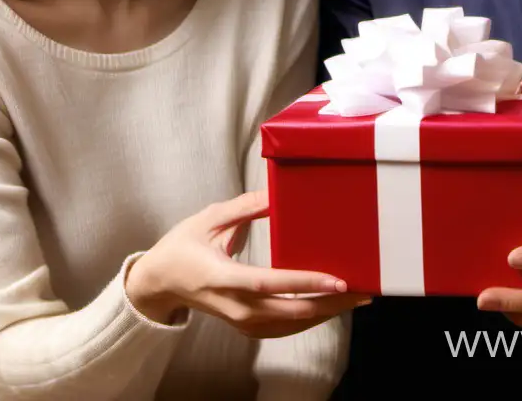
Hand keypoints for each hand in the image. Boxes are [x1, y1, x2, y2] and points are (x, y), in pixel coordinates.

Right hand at [126, 190, 372, 336]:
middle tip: (363, 290)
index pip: (268, 284)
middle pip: (288, 312)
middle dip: (329, 303)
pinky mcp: (245, 326)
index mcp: (221, 276)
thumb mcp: (207, 219)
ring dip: (325, 312)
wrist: (159, 284)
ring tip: (356, 298)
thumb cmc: (181, 247)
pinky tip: (330, 306)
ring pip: (290, 325)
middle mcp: (233, 305)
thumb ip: (243, 208)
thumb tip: (276, 193)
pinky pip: (283, 328)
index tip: (337, 279)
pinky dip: (309, 318)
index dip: (304, 283)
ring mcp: (239, 320)